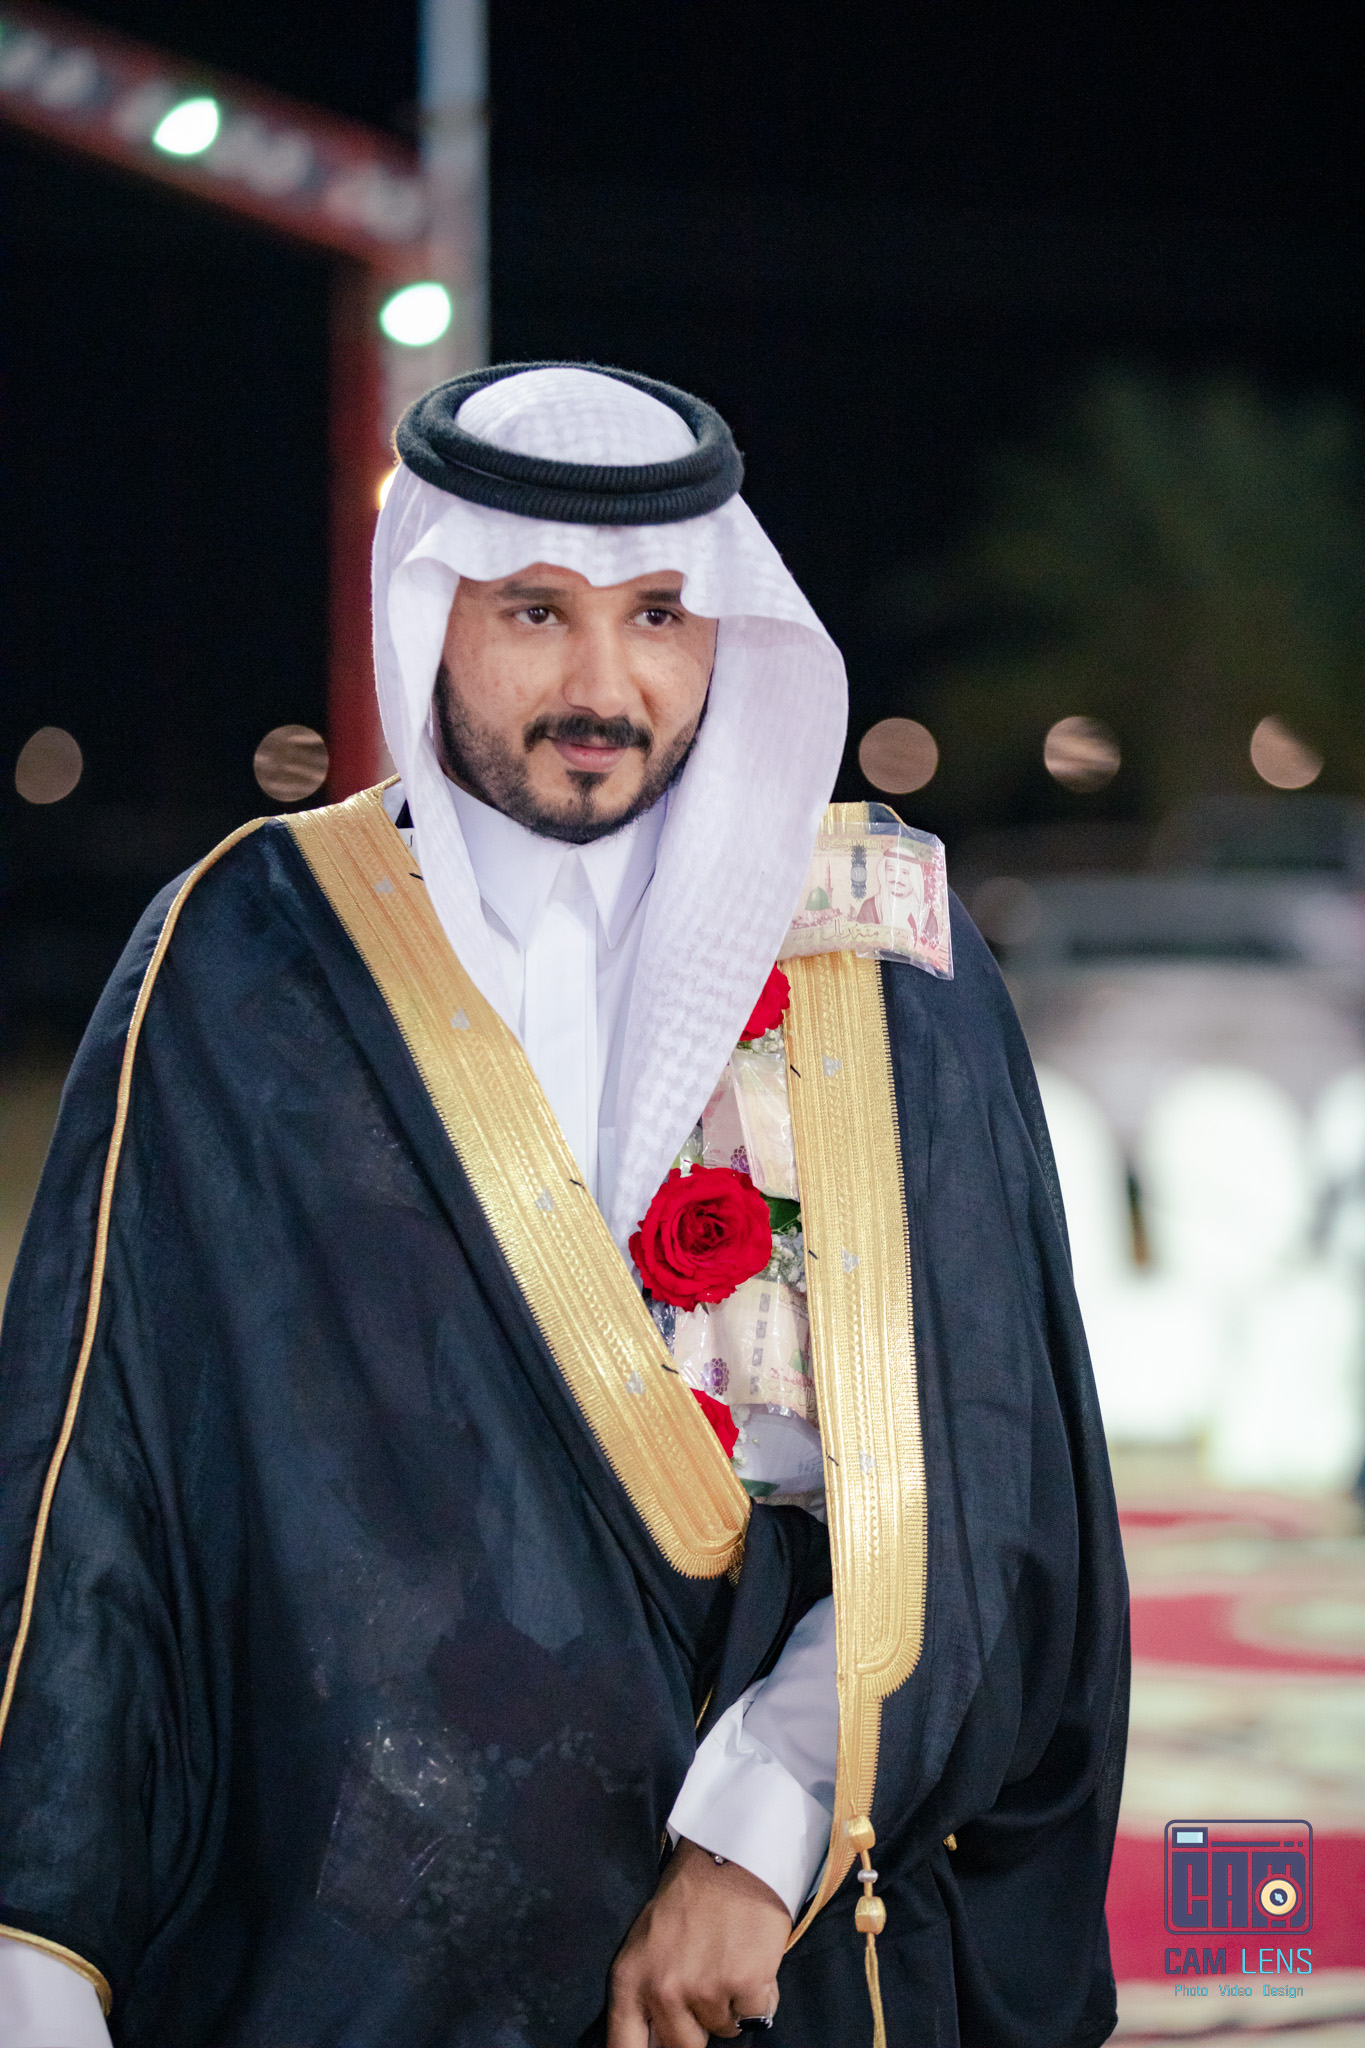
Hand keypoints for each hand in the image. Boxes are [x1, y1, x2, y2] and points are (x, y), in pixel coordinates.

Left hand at [607, 1838, 789, 2046]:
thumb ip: (645, 1994)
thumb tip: (654, 2042)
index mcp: (629, 1980)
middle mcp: (662, 1990)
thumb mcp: (647, 1943)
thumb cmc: (689, 1895)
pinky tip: (751, 1958)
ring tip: (728, 1958)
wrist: (732, 1854)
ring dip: (730, 2006)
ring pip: (722, 2031)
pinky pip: (755, 2015)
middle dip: (697, 2027)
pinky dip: (758, 1995)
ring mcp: (703, 1990)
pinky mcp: (744, 1986)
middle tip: (706, 1985)